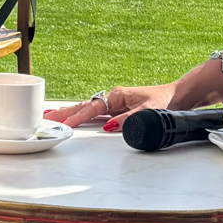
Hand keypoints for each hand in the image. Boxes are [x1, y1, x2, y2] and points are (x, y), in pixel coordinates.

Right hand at [49, 84, 176, 129]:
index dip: (79, 117)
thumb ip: (129, 120)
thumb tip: (109, 126)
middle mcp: (113, 98)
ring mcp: (113, 104)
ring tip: (51, 117)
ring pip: (87, 109)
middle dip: (64, 112)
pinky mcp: (116, 110)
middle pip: (84, 106)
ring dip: (69, 113)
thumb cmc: (164, 101)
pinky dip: (81, 116)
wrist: (177, 97)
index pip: (93, 108)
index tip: (66, 123)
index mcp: (117, 96)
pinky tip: (72, 119)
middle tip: (46, 117)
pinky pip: (94, 114)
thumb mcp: (148, 112)